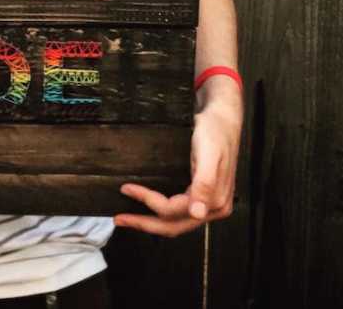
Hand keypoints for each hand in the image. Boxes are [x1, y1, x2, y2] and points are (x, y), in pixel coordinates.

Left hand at [114, 95, 240, 236]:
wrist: (223, 117)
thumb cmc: (215, 131)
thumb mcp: (209, 153)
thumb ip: (205, 184)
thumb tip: (198, 213)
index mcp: (215, 201)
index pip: (173, 211)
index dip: (148, 201)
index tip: (127, 188)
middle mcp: (213, 207)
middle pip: (173, 225)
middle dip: (145, 224)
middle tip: (120, 219)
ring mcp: (209, 203)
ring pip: (176, 222)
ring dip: (152, 222)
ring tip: (129, 217)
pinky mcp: (202, 195)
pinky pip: (179, 211)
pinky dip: (162, 213)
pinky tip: (149, 207)